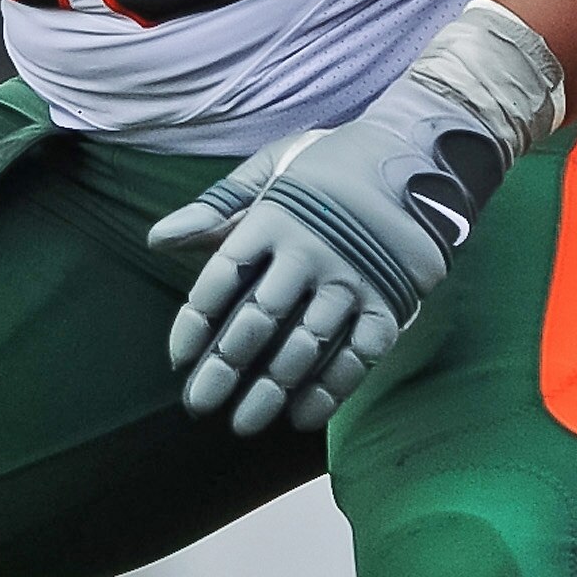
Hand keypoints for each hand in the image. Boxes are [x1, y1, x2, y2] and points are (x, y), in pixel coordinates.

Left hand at [148, 84, 506, 436]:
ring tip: (243, 423)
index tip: (179, 361)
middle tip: (199, 405)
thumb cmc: (329, 165)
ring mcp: (352, 280)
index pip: (221, 279)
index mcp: (273, 217)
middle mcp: (310, 252)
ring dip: (271, 391)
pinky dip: (332, 390)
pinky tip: (302, 416)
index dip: (194, 325)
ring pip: (305, 346)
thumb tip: (158, 239)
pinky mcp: (391, 301)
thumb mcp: (270, 168)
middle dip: (224, 370)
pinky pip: (359, 355)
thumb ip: (215, 208)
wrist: (418, 153)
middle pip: (258, 321)